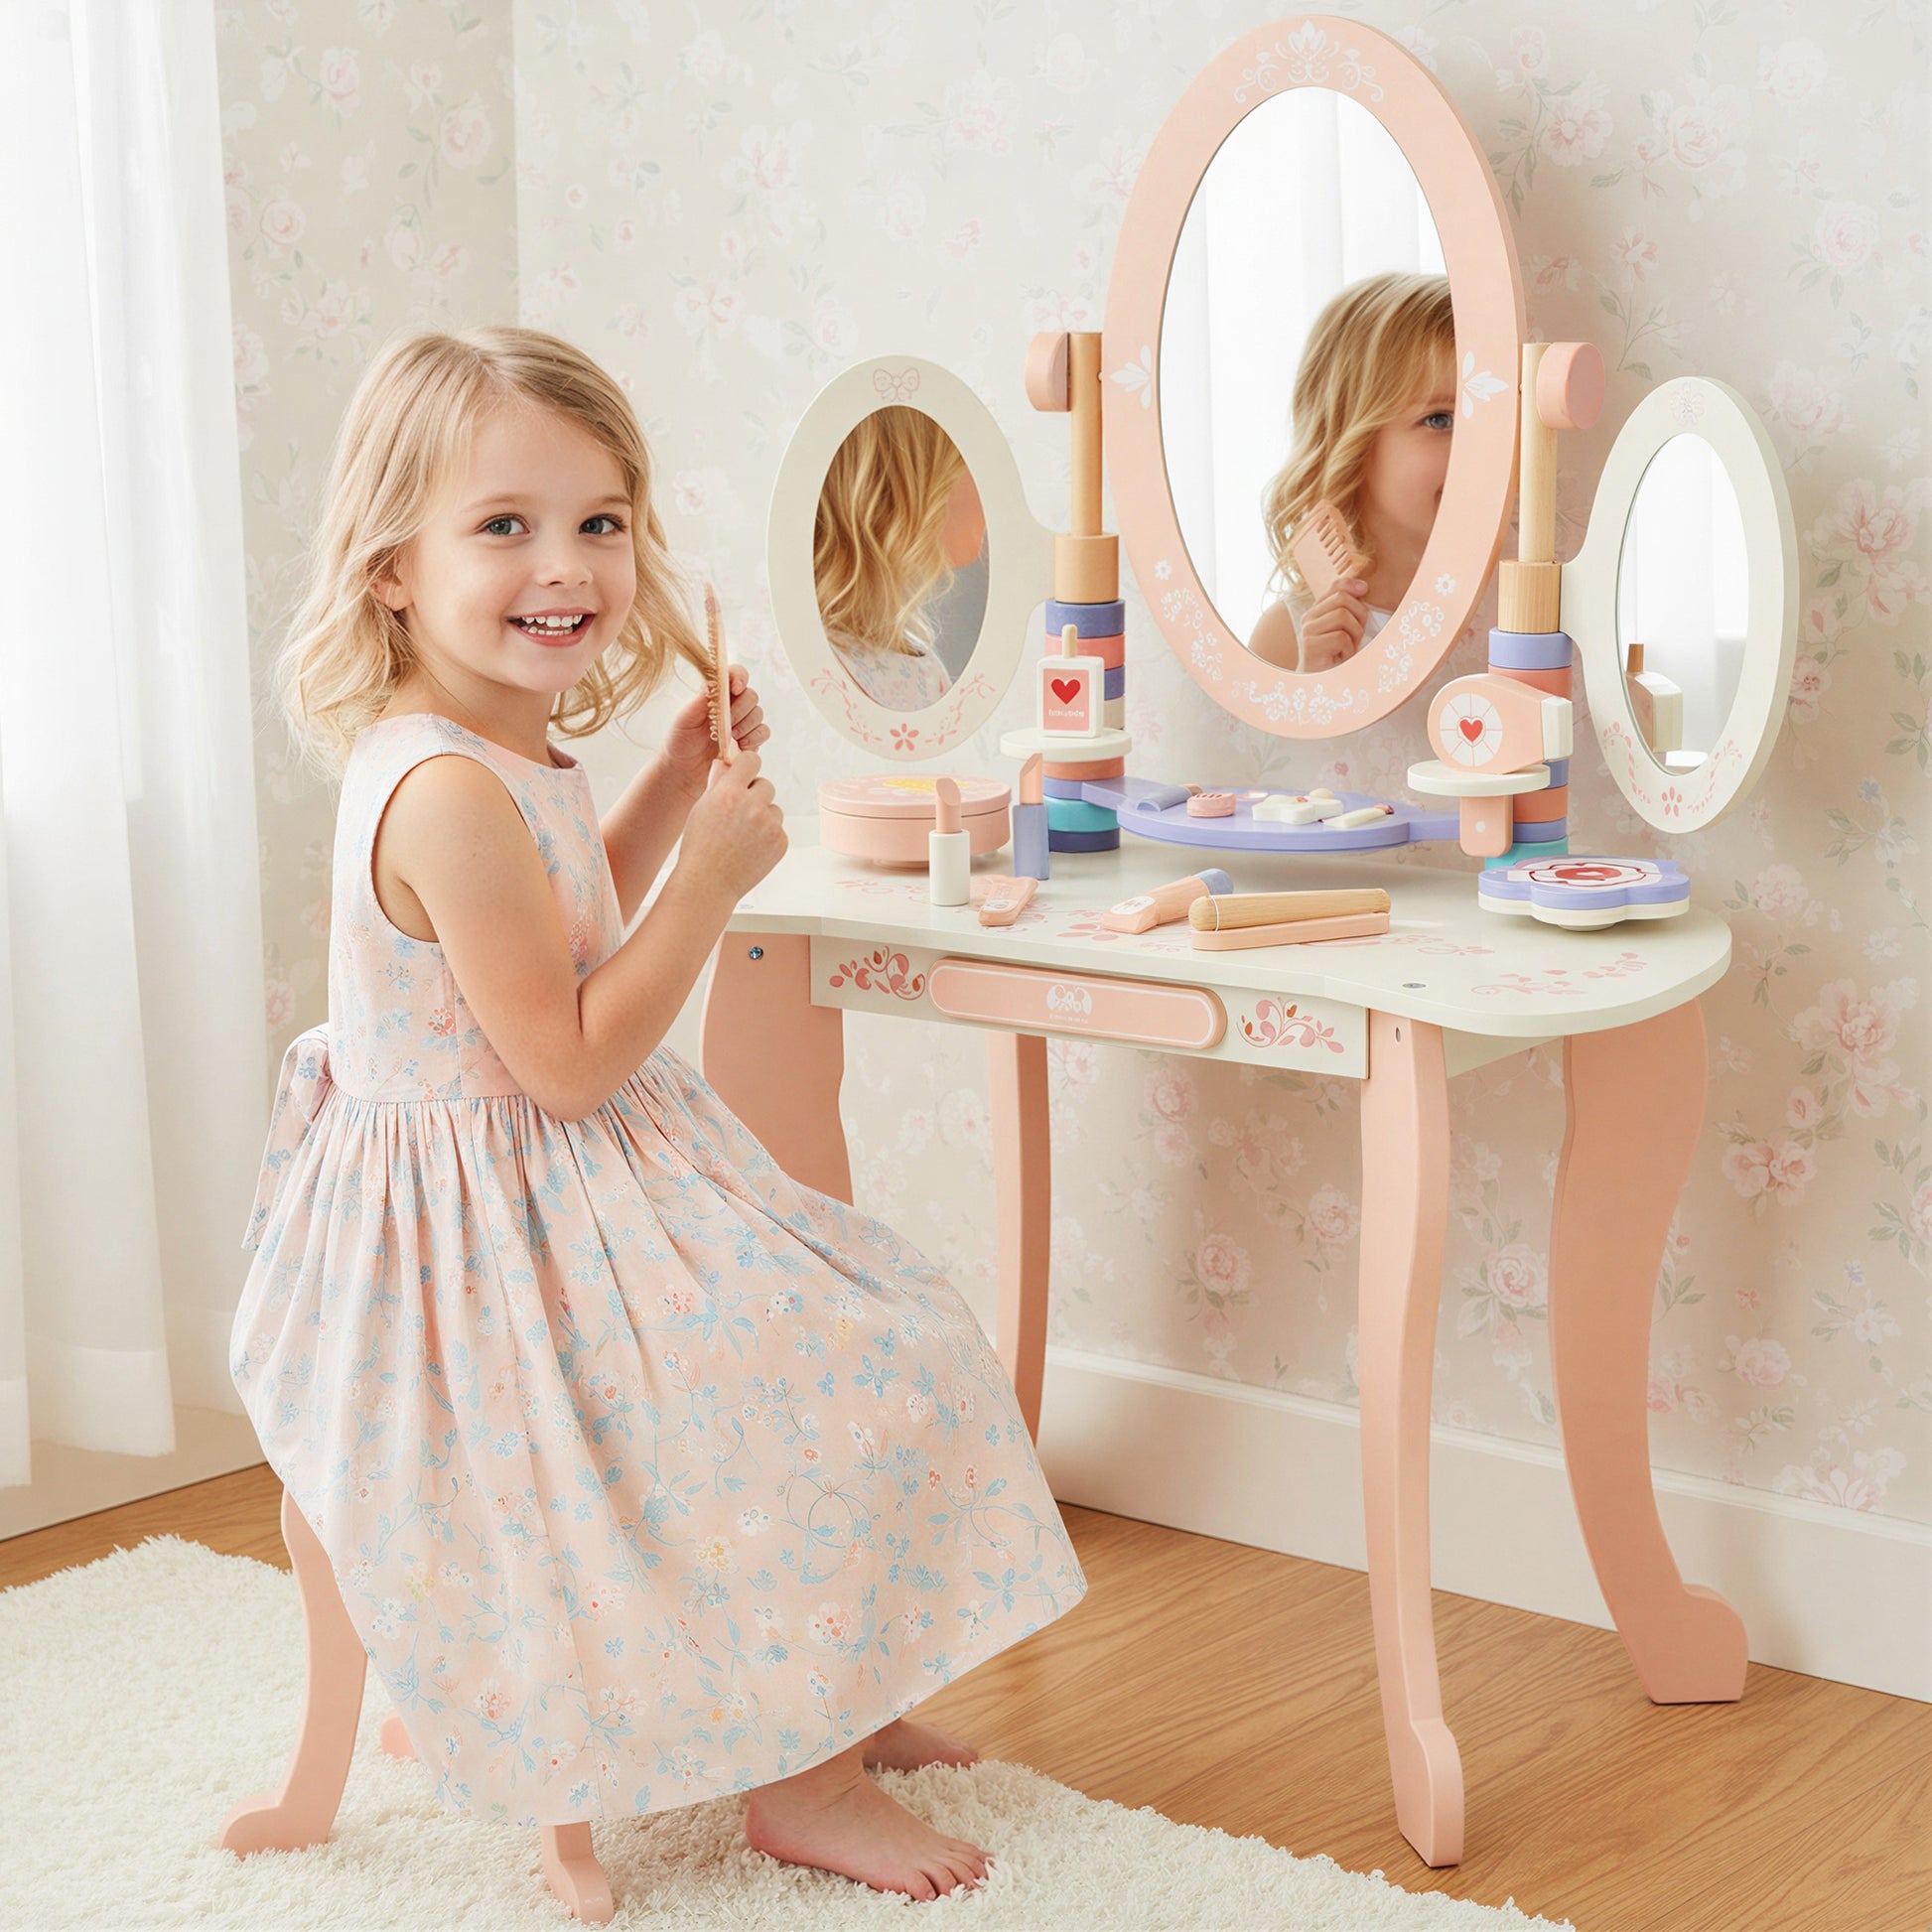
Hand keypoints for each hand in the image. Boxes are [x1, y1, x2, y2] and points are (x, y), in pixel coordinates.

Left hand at [662, 665, 771, 798]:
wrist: (683, 771)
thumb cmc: (679, 742)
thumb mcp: (684, 719)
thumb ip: (701, 699)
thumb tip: (715, 682)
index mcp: (715, 694)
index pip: (735, 675)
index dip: (739, 677)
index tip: (735, 689)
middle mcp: (731, 705)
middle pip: (751, 695)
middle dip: (742, 709)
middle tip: (728, 724)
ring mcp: (741, 723)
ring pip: (758, 713)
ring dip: (747, 725)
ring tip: (732, 738)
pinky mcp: (749, 740)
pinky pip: (763, 732)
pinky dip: (756, 738)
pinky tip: (742, 746)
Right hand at [676, 746, 786, 907]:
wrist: (708, 883)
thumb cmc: (699, 846)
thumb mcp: (702, 808)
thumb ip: (717, 782)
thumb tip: (725, 762)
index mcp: (729, 793)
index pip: (751, 761)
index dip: (747, 768)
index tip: (743, 775)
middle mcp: (752, 806)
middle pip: (766, 784)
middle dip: (754, 795)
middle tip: (739, 814)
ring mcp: (769, 825)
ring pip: (774, 808)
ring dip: (763, 817)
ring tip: (742, 835)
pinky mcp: (780, 842)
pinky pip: (778, 829)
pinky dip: (768, 836)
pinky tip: (750, 847)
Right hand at [1296, 579, 1368, 672]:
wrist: (1320, 684)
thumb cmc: (1336, 658)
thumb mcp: (1344, 629)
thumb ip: (1348, 608)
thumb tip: (1362, 587)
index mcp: (1315, 612)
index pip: (1335, 587)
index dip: (1352, 585)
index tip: (1365, 589)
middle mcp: (1308, 618)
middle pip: (1342, 599)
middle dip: (1359, 614)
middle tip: (1358, 634)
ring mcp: (1308, 632)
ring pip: (1343, 616)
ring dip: (1354, 633)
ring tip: (1349, 648)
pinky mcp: (1311, 646)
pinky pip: (1341, 637)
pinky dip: (1348, 649)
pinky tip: (1342, 658)